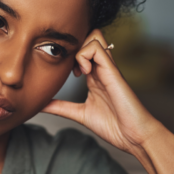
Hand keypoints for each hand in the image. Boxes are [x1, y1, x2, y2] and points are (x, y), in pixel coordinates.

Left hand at [42, 29, 163, 154]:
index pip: (81, 49)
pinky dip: (85, 56)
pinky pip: (98, 48)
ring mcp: (107, 68)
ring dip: (79, 48)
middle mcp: (101, 68)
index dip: (67, 54)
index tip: (61, 72)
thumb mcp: (79, 114)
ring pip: (93, 36)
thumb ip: (60, 107)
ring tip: (76, 71)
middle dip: (72, 46)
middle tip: (67, 68)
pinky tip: (83, 73)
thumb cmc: (113, 126)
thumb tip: (39, 106)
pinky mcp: (113, 71)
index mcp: (94, 75)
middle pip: (88, 36)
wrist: (134, 137)